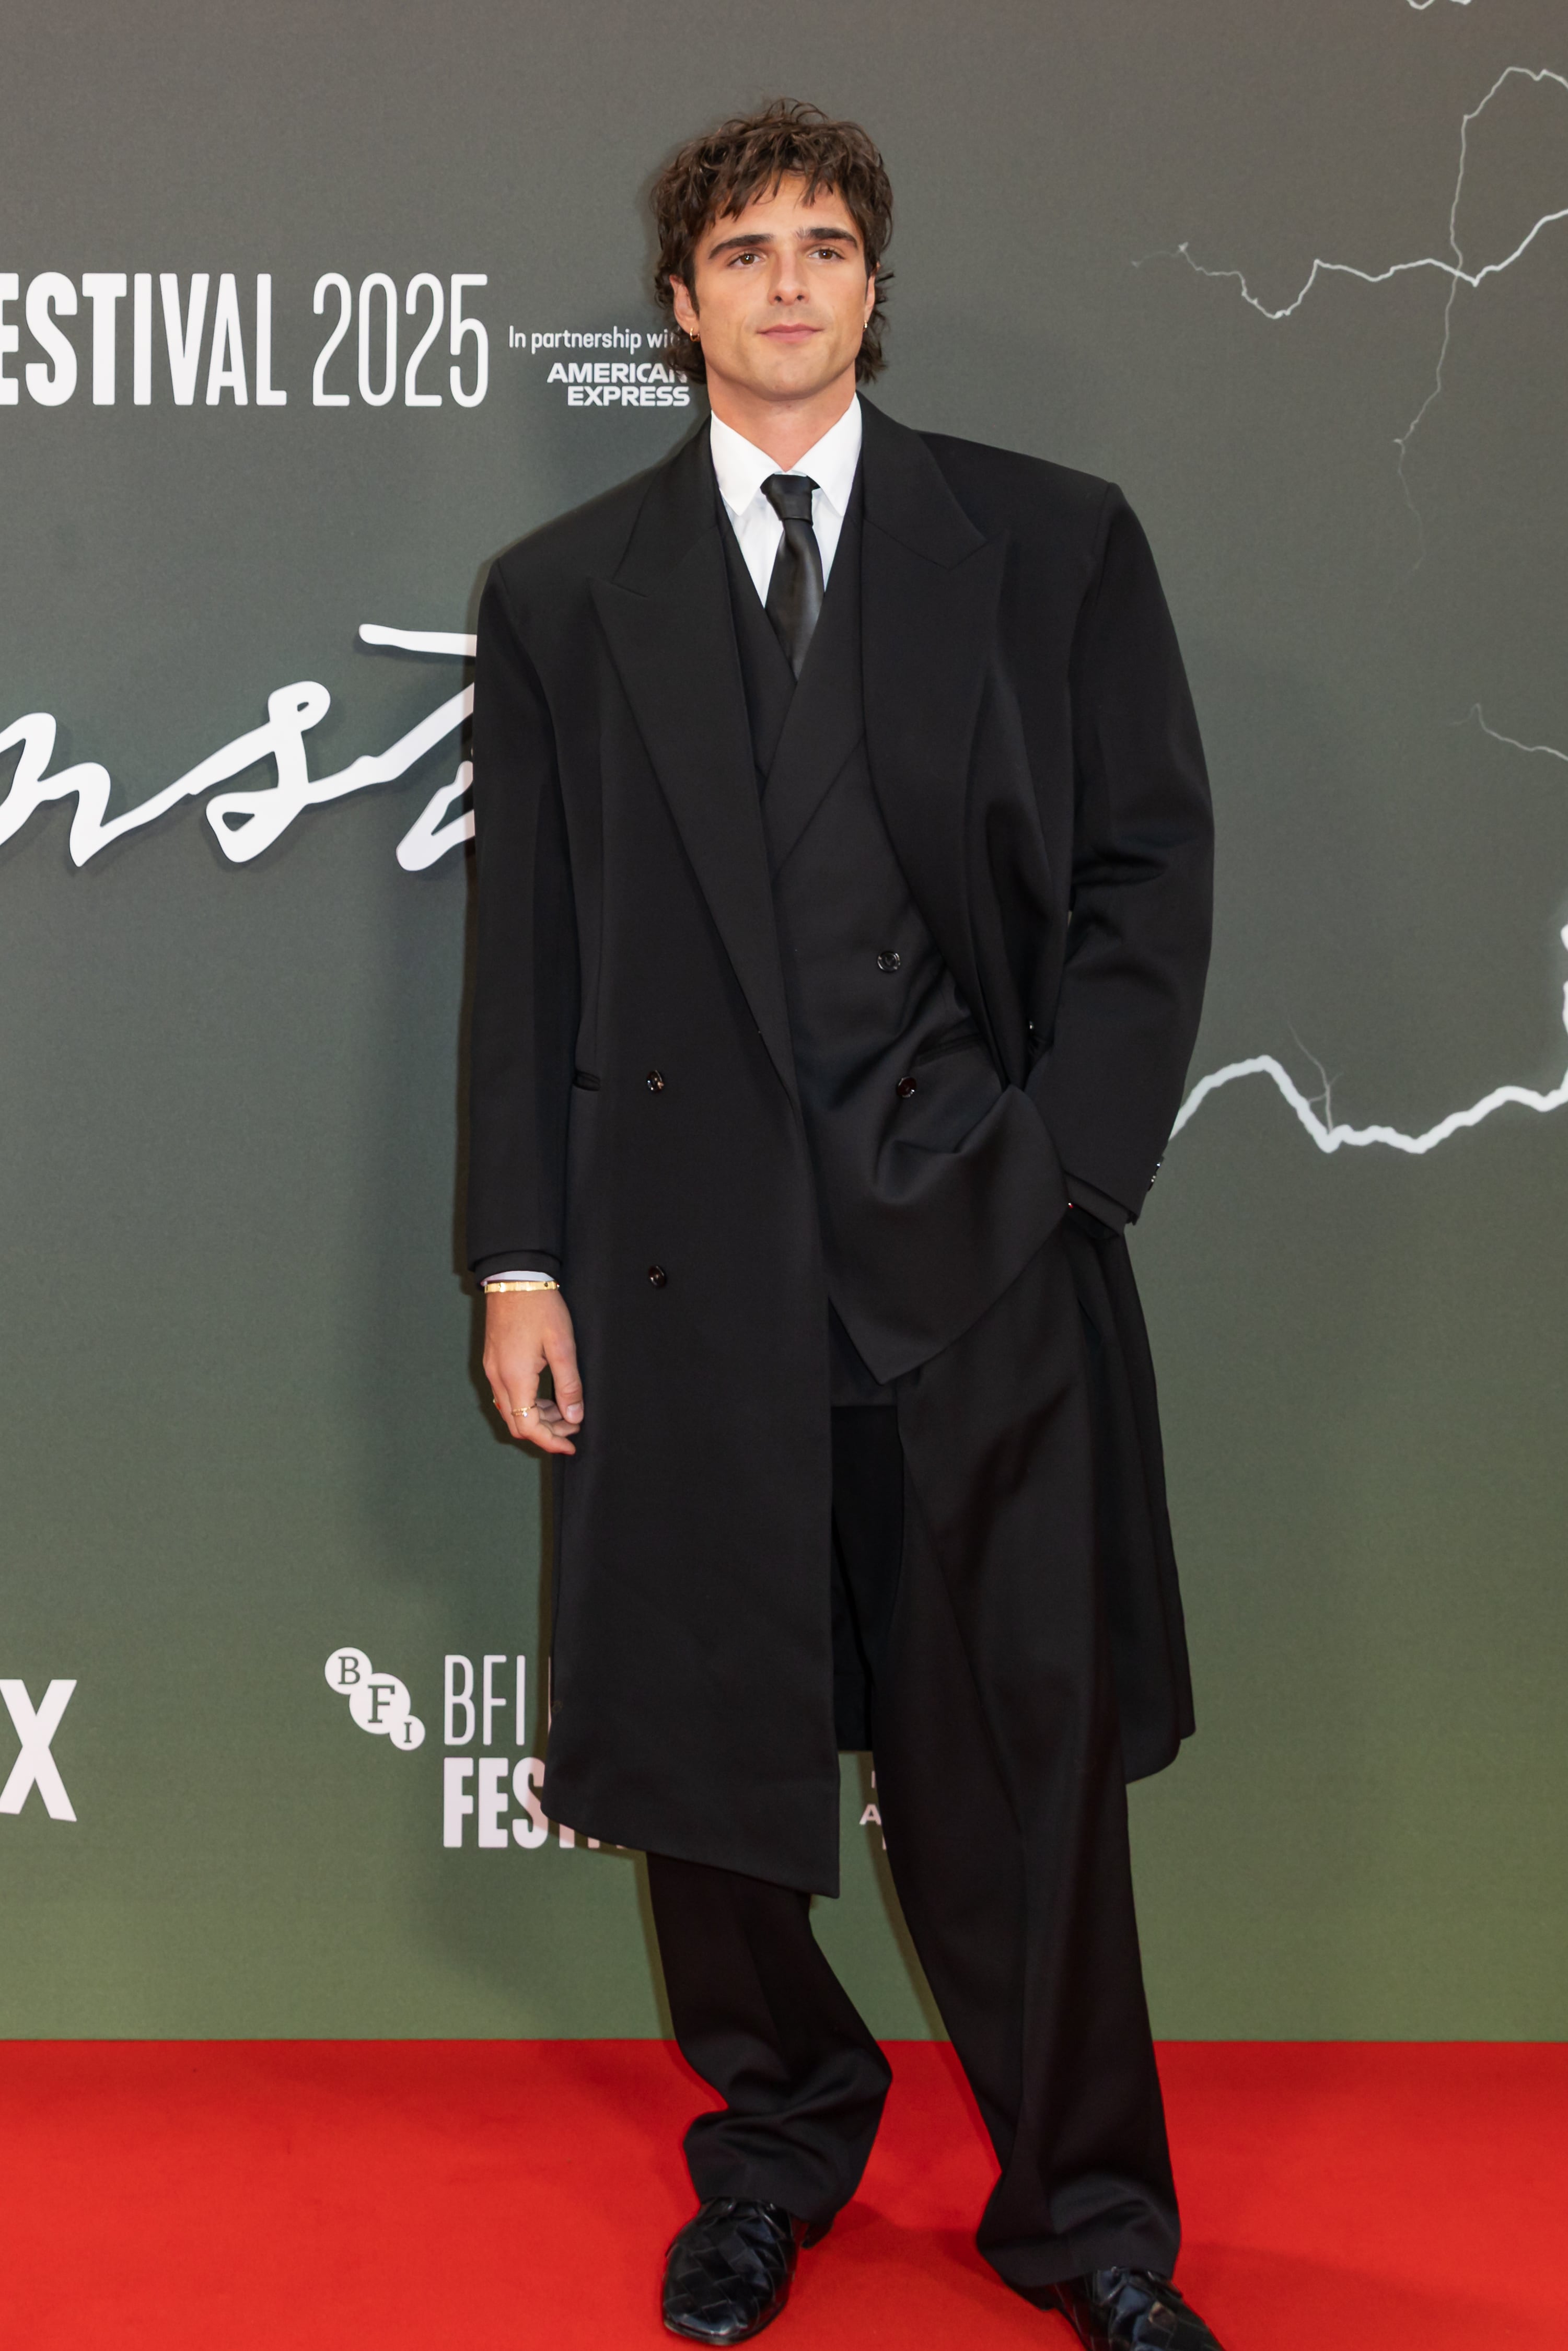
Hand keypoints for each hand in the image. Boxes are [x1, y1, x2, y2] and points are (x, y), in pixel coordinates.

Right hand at [482, 1289, 584, 1455]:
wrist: (515, 1277)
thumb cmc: (540, 1307)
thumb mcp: (562, 1345)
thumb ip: (569, 1385)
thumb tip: (574, 1417)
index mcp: (515, 1378)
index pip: (528, 1427)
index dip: (550, 1442)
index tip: (571, 1445)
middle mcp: (498, 1378)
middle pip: (517, 1424)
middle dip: (545, 1432)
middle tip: (572, 1427)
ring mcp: (492, 1369)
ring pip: (512, 1410)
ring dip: (537, 1417)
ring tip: (565, 1411)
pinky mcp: (493, 1361)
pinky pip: (507, 1395)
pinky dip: (527, 1403)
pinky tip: (547, 1396)